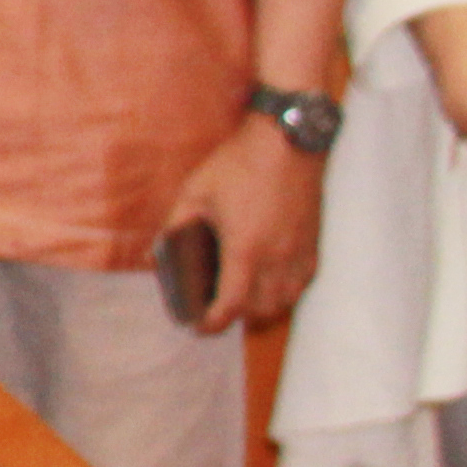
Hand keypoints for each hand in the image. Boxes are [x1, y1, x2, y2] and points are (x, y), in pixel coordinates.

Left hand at [156, 115, 325, 329]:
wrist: (287, 141)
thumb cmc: (238, 164)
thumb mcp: (195, 193)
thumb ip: (173, 228)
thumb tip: (153, 257)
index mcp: (245, 250)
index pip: (231, 306)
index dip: (211, 323)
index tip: (198, 325)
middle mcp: (276, 259)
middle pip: (259, 312)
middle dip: (235, 317)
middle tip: (215, 307)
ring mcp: (299, 253)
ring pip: (284, 303)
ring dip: (261, 309)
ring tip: (241, 297)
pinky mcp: (313, 244)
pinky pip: (302, 285)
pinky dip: (284, 293)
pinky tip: (268, 281)